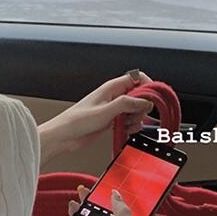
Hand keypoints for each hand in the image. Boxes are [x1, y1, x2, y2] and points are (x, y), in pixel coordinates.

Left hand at [38, 72, 153, 166]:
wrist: (64, 137)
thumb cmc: (77, 121)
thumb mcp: (105, 111)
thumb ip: (127, 104)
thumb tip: (145, 101)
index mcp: (111, 88)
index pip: (137, 78)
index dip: (147, 86)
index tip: (152, 98)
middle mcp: (114, 96)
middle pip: (140, 96)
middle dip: (142, 108)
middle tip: (134, 116)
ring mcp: (113, 109)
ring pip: (136, 111)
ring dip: (136, 120)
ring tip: (126, 125)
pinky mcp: (112, 121)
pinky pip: (129, 122)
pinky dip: (130, 127)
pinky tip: (124, 131)